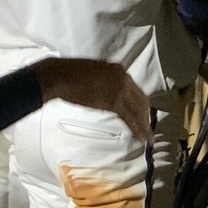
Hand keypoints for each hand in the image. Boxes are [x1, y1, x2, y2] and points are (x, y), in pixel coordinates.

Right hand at [34, 58, 151, 141]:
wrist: (60, 75)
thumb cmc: (70, 76)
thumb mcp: (94, 75)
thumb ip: (105, 83)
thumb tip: (108, 94)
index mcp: (118, 70)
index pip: (135, 89)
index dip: (140, 104)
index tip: (142, 114)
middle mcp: (123, 77)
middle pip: (141, 100)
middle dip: (145, 116)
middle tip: (147, 130)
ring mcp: (120, 88)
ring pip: (138, 110)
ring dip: (144, 125)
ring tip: (147, 138)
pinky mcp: (114, 101)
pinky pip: (129, 118)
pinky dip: (137, 129)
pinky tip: (140, 137)